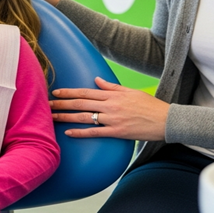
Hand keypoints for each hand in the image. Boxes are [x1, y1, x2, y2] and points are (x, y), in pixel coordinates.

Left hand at [50, 76, 169, 140]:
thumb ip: (111, 86)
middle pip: (80, 103)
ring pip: (84, 117)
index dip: (69, 92)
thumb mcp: (130, 91)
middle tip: (47, 104)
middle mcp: (110, 106)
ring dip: (66, 117)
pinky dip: (80, 133)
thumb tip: (96, 79)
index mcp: (112, 95)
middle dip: (62, 104)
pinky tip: (69, 133)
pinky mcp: (117, 132)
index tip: (56, 92)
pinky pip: (95, 132)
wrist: (166, 120)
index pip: (85, 92)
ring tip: (53, 118)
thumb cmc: (150, 105)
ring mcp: (112, 119)